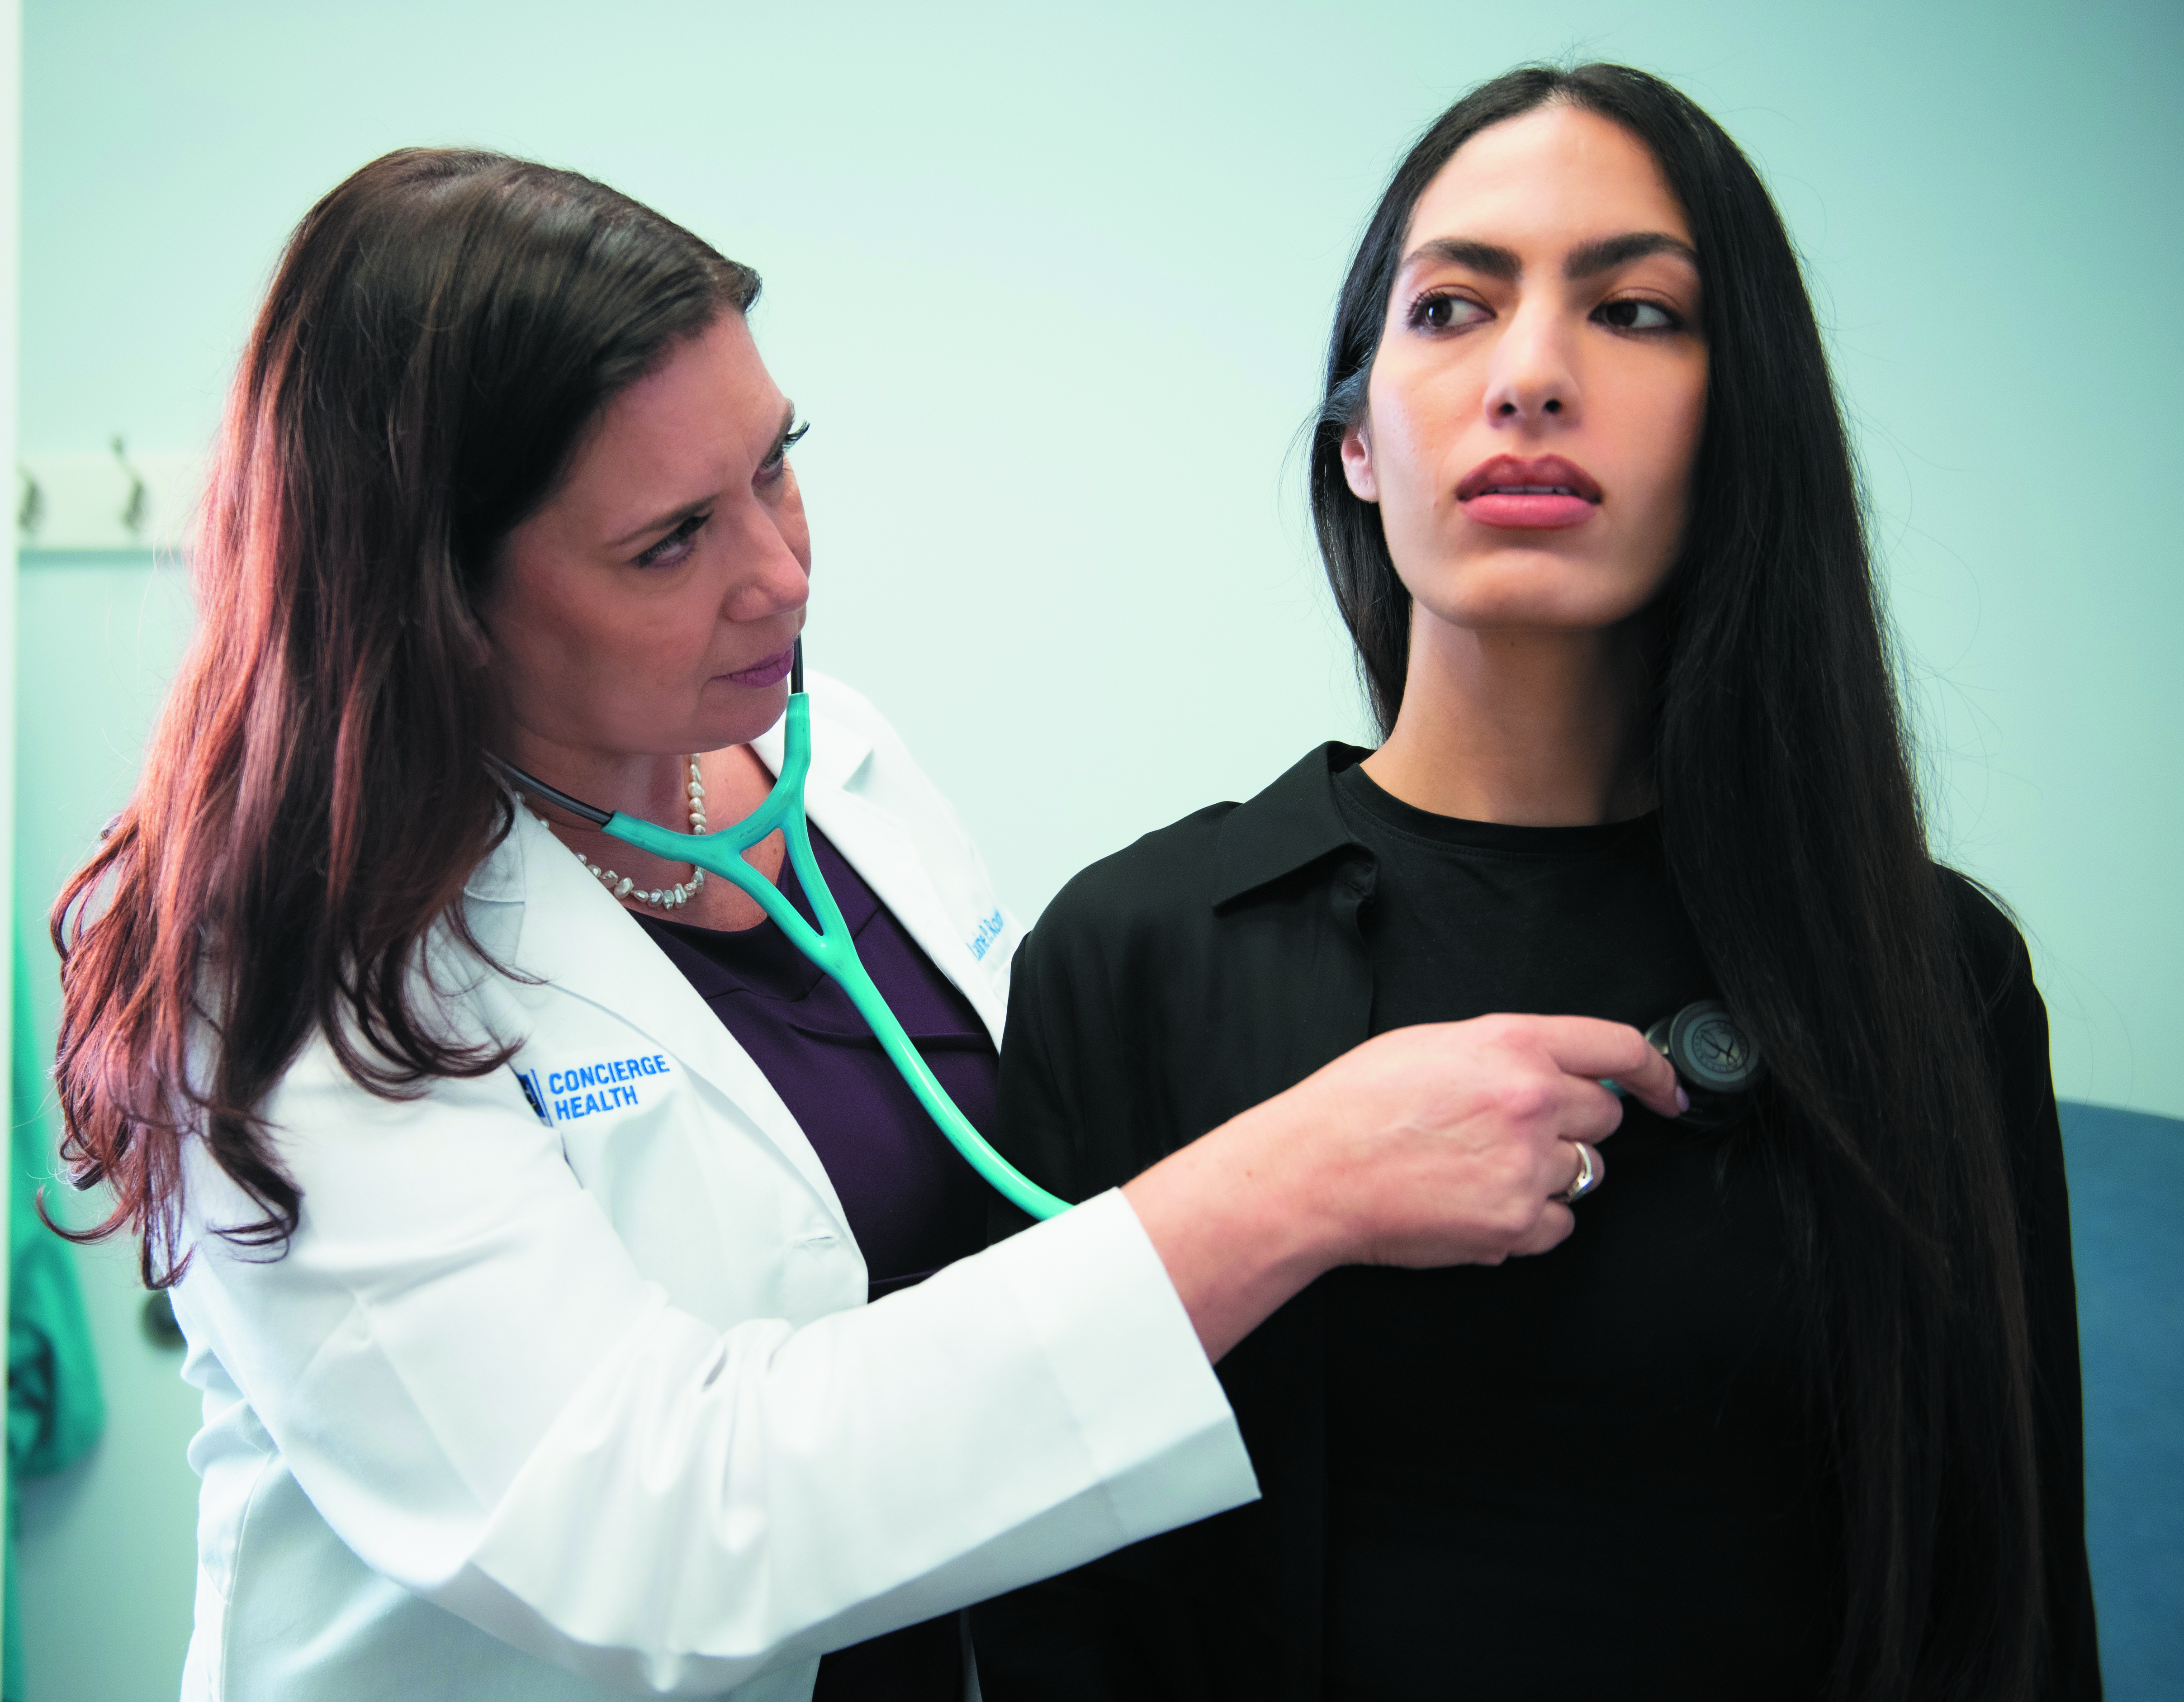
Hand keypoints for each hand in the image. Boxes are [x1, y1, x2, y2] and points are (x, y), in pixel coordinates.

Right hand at [1123, 1014, 1682, 1360]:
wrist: (1313, 1172)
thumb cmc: (1356, 1106)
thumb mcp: (1432, 1043)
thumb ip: (1505, 1050)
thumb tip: (1560, 1067)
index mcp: (1511, 1045)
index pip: (1619, 1049)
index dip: (1655, 1072)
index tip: (1667, 1090)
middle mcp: (1531, 1102)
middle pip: (1604, 1116)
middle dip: (1573, 1122)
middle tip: (1514, 1130)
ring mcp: (1527, 1167)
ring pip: (1583, 1171)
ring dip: (1547, 1171)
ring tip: (1479, 1167)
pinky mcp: (1516, 1223)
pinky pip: (1558, 1222)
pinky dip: (1528, 1217)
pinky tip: (1476, 1200)